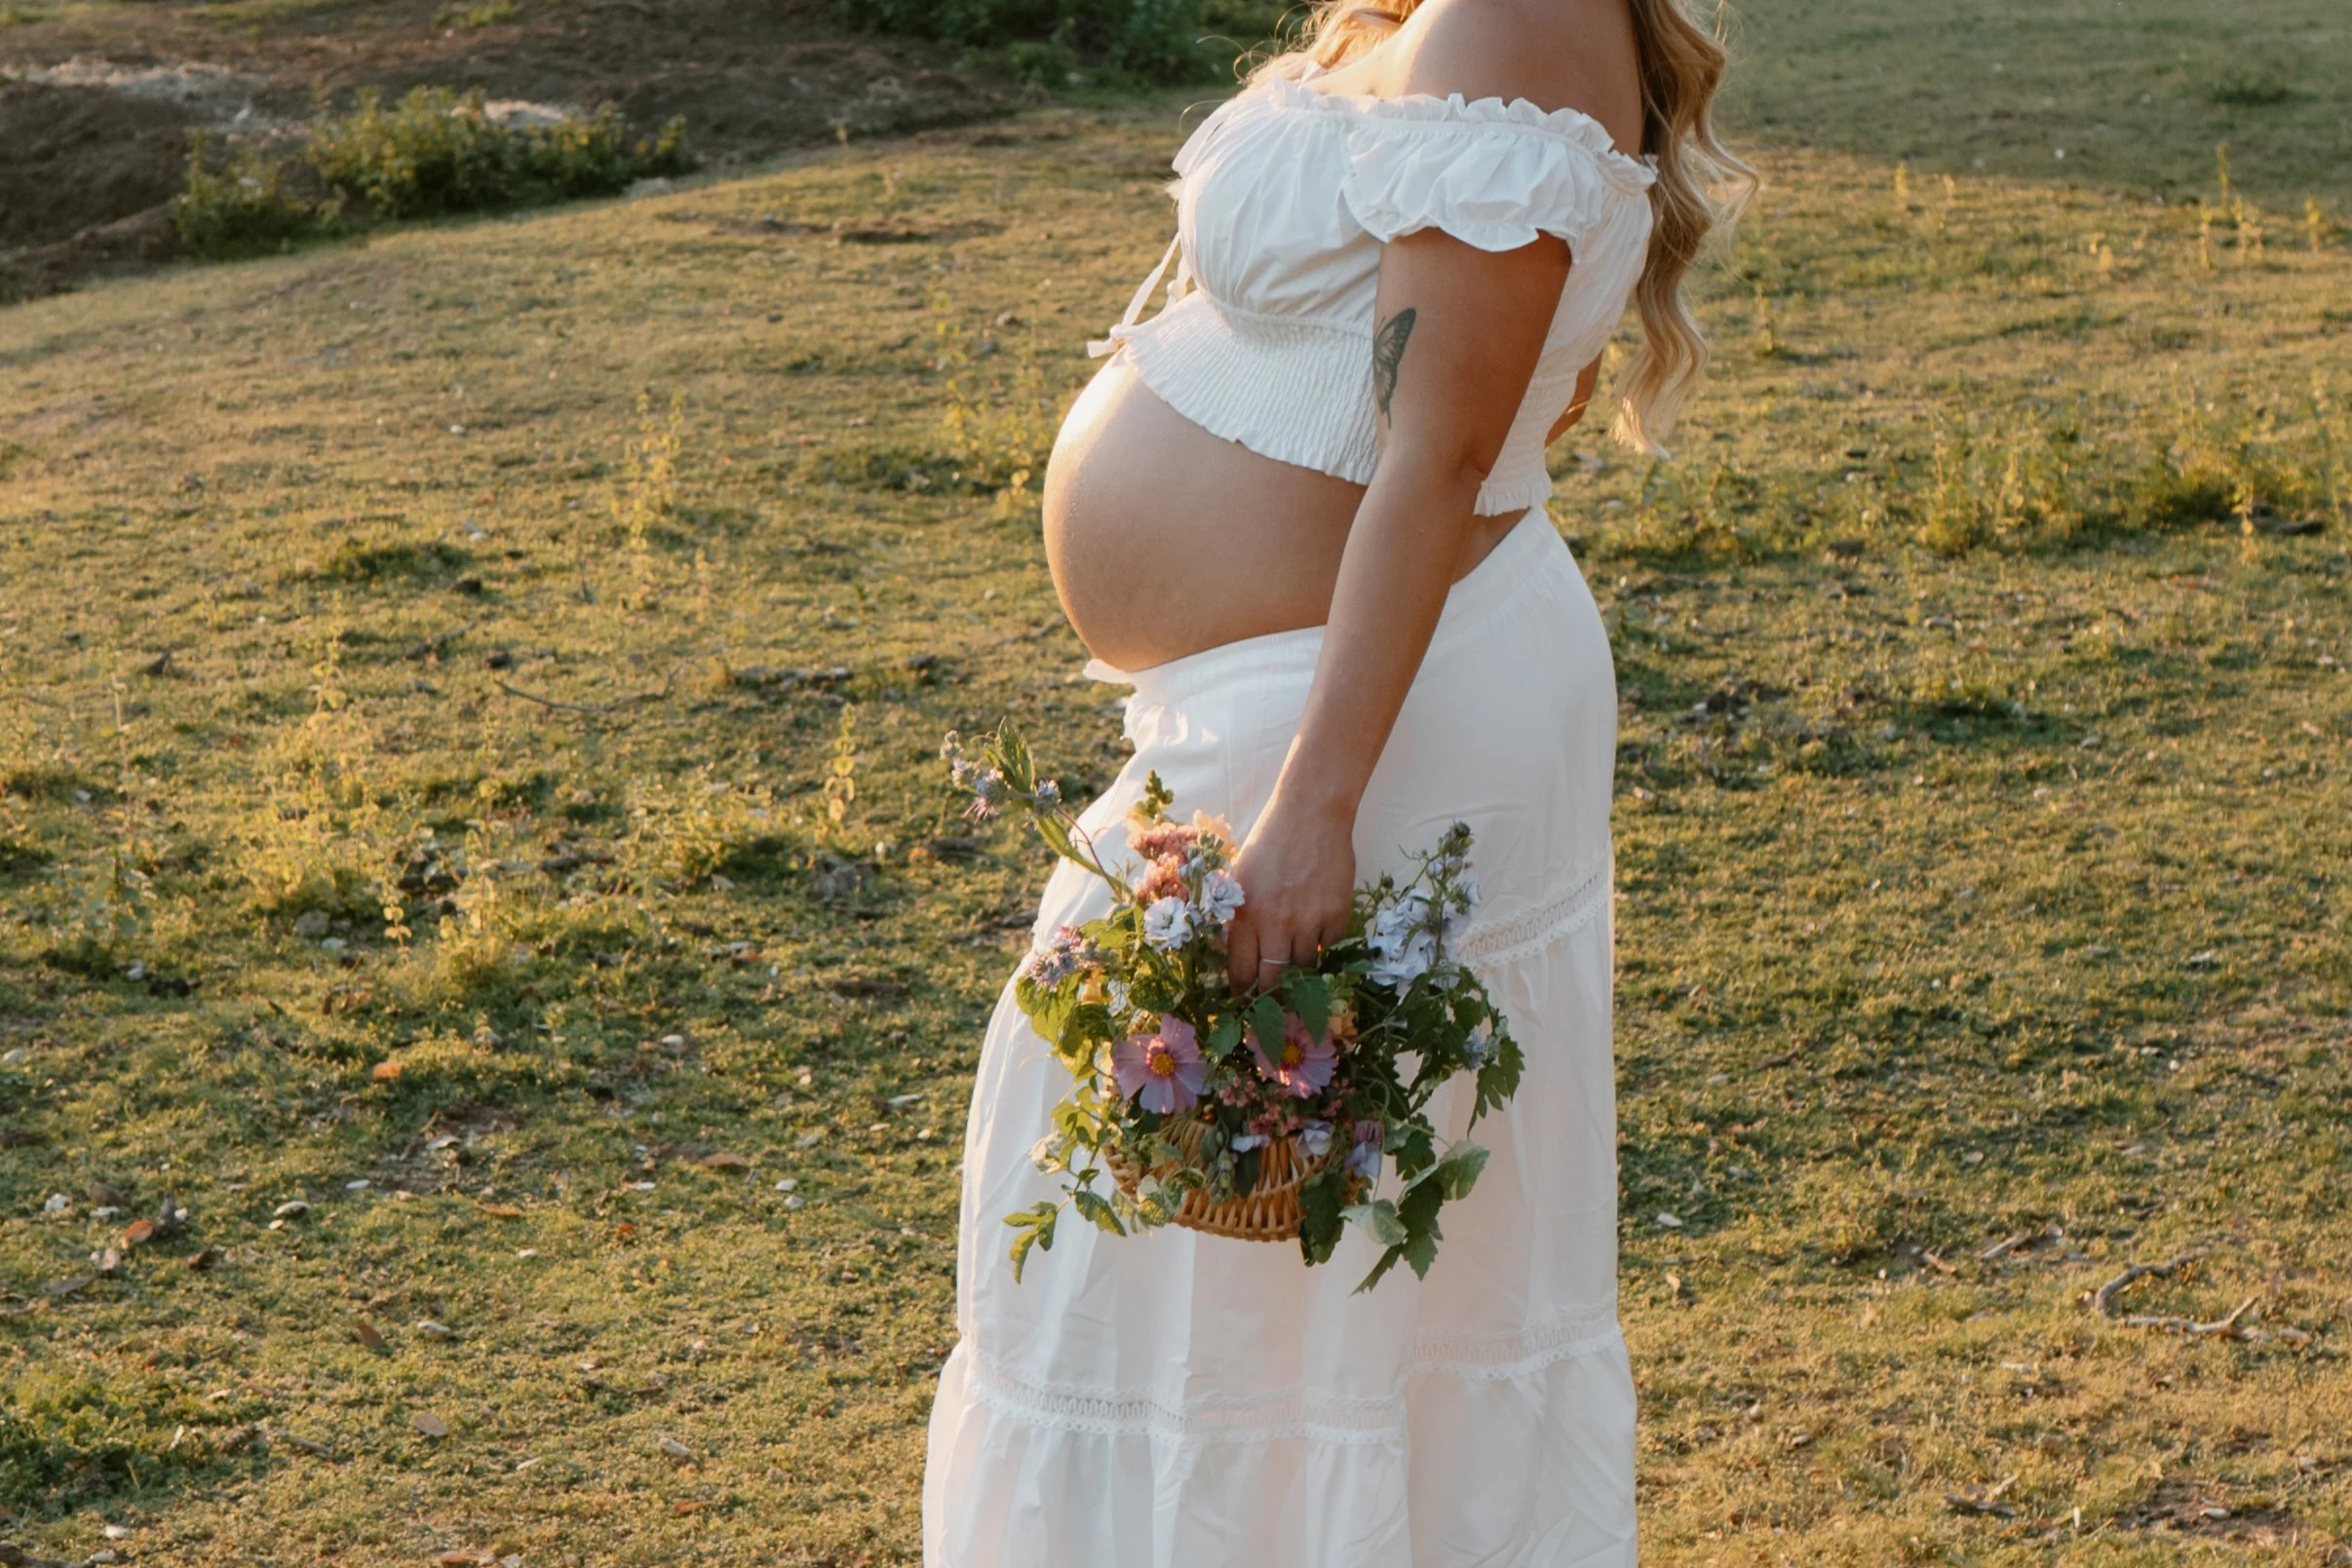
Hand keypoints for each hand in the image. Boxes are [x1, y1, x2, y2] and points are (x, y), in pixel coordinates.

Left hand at [1223, 795, 1355, 994]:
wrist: (1310, 814)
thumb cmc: (1268, 842)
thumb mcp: (1239, 879)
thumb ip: (1237, 917)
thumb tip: (1234, 954)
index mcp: (1245, 915)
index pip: (1242, 971)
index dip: (1242, 990)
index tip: (1244, 996)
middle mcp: (1276, 924)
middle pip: (1274, 980)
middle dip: (1270, 993)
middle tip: (1271, 995)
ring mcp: (1309, 921)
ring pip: (1304, 968)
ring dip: (1299, 968)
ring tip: (1294, 958)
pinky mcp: (1337, 915)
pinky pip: (1330, 949)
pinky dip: (1324, 947)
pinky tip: (1317, 934)